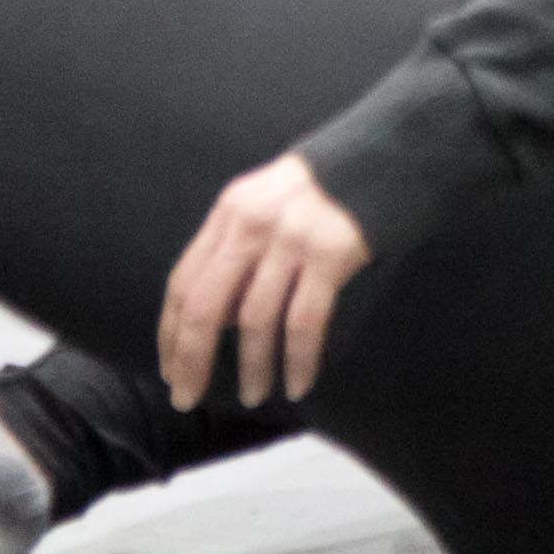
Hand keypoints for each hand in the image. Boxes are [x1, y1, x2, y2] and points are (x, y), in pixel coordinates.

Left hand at [157, 152, 371, 410]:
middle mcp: (252, 225)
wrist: (384, 155)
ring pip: (255, 321)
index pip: (183, 282)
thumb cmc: (322, 188)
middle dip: (192, 360)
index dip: (170, 333)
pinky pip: (305, 323)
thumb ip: (235, 249)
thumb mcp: (264, 203)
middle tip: (188, 399)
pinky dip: (298, 361)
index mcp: (229, 212)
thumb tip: (212, 319)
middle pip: (206, 306)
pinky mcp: (331, 255)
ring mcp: (291, 240)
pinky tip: (299, 385)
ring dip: (251, 368)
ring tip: (253, 396)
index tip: (169, 369)